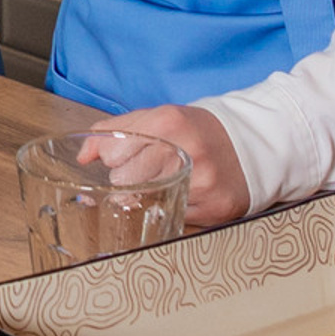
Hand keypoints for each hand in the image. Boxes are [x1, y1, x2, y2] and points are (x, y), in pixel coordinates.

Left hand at [102, 102, 250, 226]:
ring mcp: (202, 182)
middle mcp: (185, 151)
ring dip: (147, 197)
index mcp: (167, 123)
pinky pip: (174, 218)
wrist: (251, 142)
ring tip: (163, 181)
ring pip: (147, 203)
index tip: (123, 158)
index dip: (113, 159)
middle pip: (125, 181)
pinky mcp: (216, 208)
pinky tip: (183, 194)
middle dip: (126, 180)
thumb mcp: (155, 117)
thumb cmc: (194, 131)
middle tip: (144, 172)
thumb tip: (83, 155)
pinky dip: (172, 209)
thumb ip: (114, 131)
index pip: (113, 154)